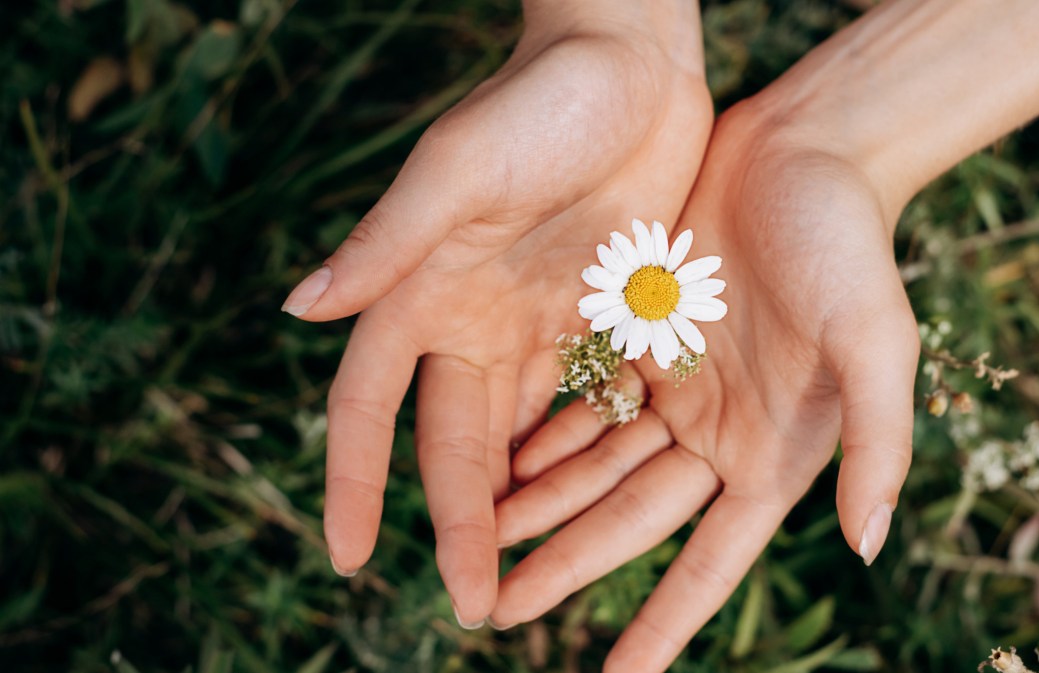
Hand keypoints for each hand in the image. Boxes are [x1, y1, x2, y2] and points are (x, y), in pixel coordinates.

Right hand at [284, 2, 710, 626]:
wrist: (631, 64)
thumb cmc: (537, 102)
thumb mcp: (460, 170)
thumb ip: (387, 242)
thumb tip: (296, 309)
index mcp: (426, 292)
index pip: (373, 406)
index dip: (354, 479)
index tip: (349, 556)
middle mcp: (478, 319)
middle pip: (457, 444)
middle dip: (461, 525)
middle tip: (475, 608)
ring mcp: (544, 323)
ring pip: (524, 439)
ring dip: (524, 510)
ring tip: (531, 584)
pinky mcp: (608, 318)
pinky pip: (591, 405)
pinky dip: (587, 458)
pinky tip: (597, 513)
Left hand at [488, 104, 919, 669]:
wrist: (807, 149)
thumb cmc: (850, 245)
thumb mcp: (874, 342)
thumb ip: (877, 442)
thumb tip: (869, 545)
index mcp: (771, 452)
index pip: (710, 561)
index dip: (664, 623)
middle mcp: (718, 432)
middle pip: (630, 521)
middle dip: (568, 567)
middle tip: (499, 613)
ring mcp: (675, 386)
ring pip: (594, 465)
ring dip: (541, 507)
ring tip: (480, 552)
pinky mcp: (641, 337)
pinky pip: (582, 399)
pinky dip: (543, 435)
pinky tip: (496, 463)